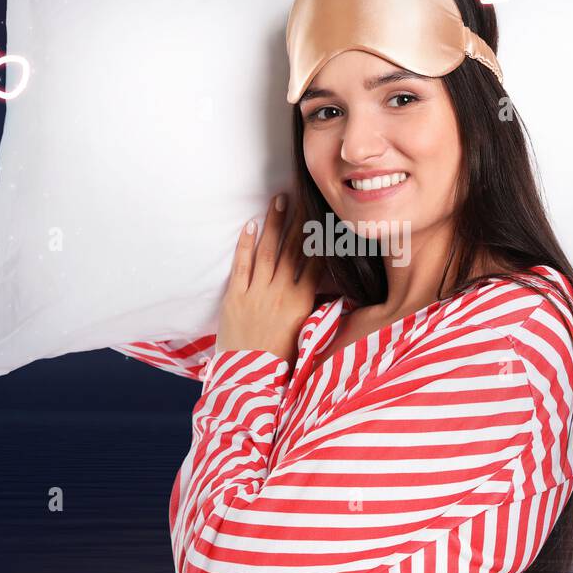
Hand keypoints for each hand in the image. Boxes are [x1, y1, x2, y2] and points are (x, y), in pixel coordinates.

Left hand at [215, 192, 322, 365]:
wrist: (249, 377)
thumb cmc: (282, 360)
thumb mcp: (307, 334)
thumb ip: (319, 310)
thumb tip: (337, 291)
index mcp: (302, 302)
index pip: (314, 261)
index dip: (318, 236)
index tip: (322, 215)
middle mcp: (280, 293)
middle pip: (292, 249)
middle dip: (297, 221)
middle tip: (300, 196)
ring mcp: (256, 293)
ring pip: (268, 251)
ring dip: (274, 224)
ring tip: (278, 201)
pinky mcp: (235, 297)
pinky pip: (241, 265)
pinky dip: (245, 244)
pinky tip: (250, 225)